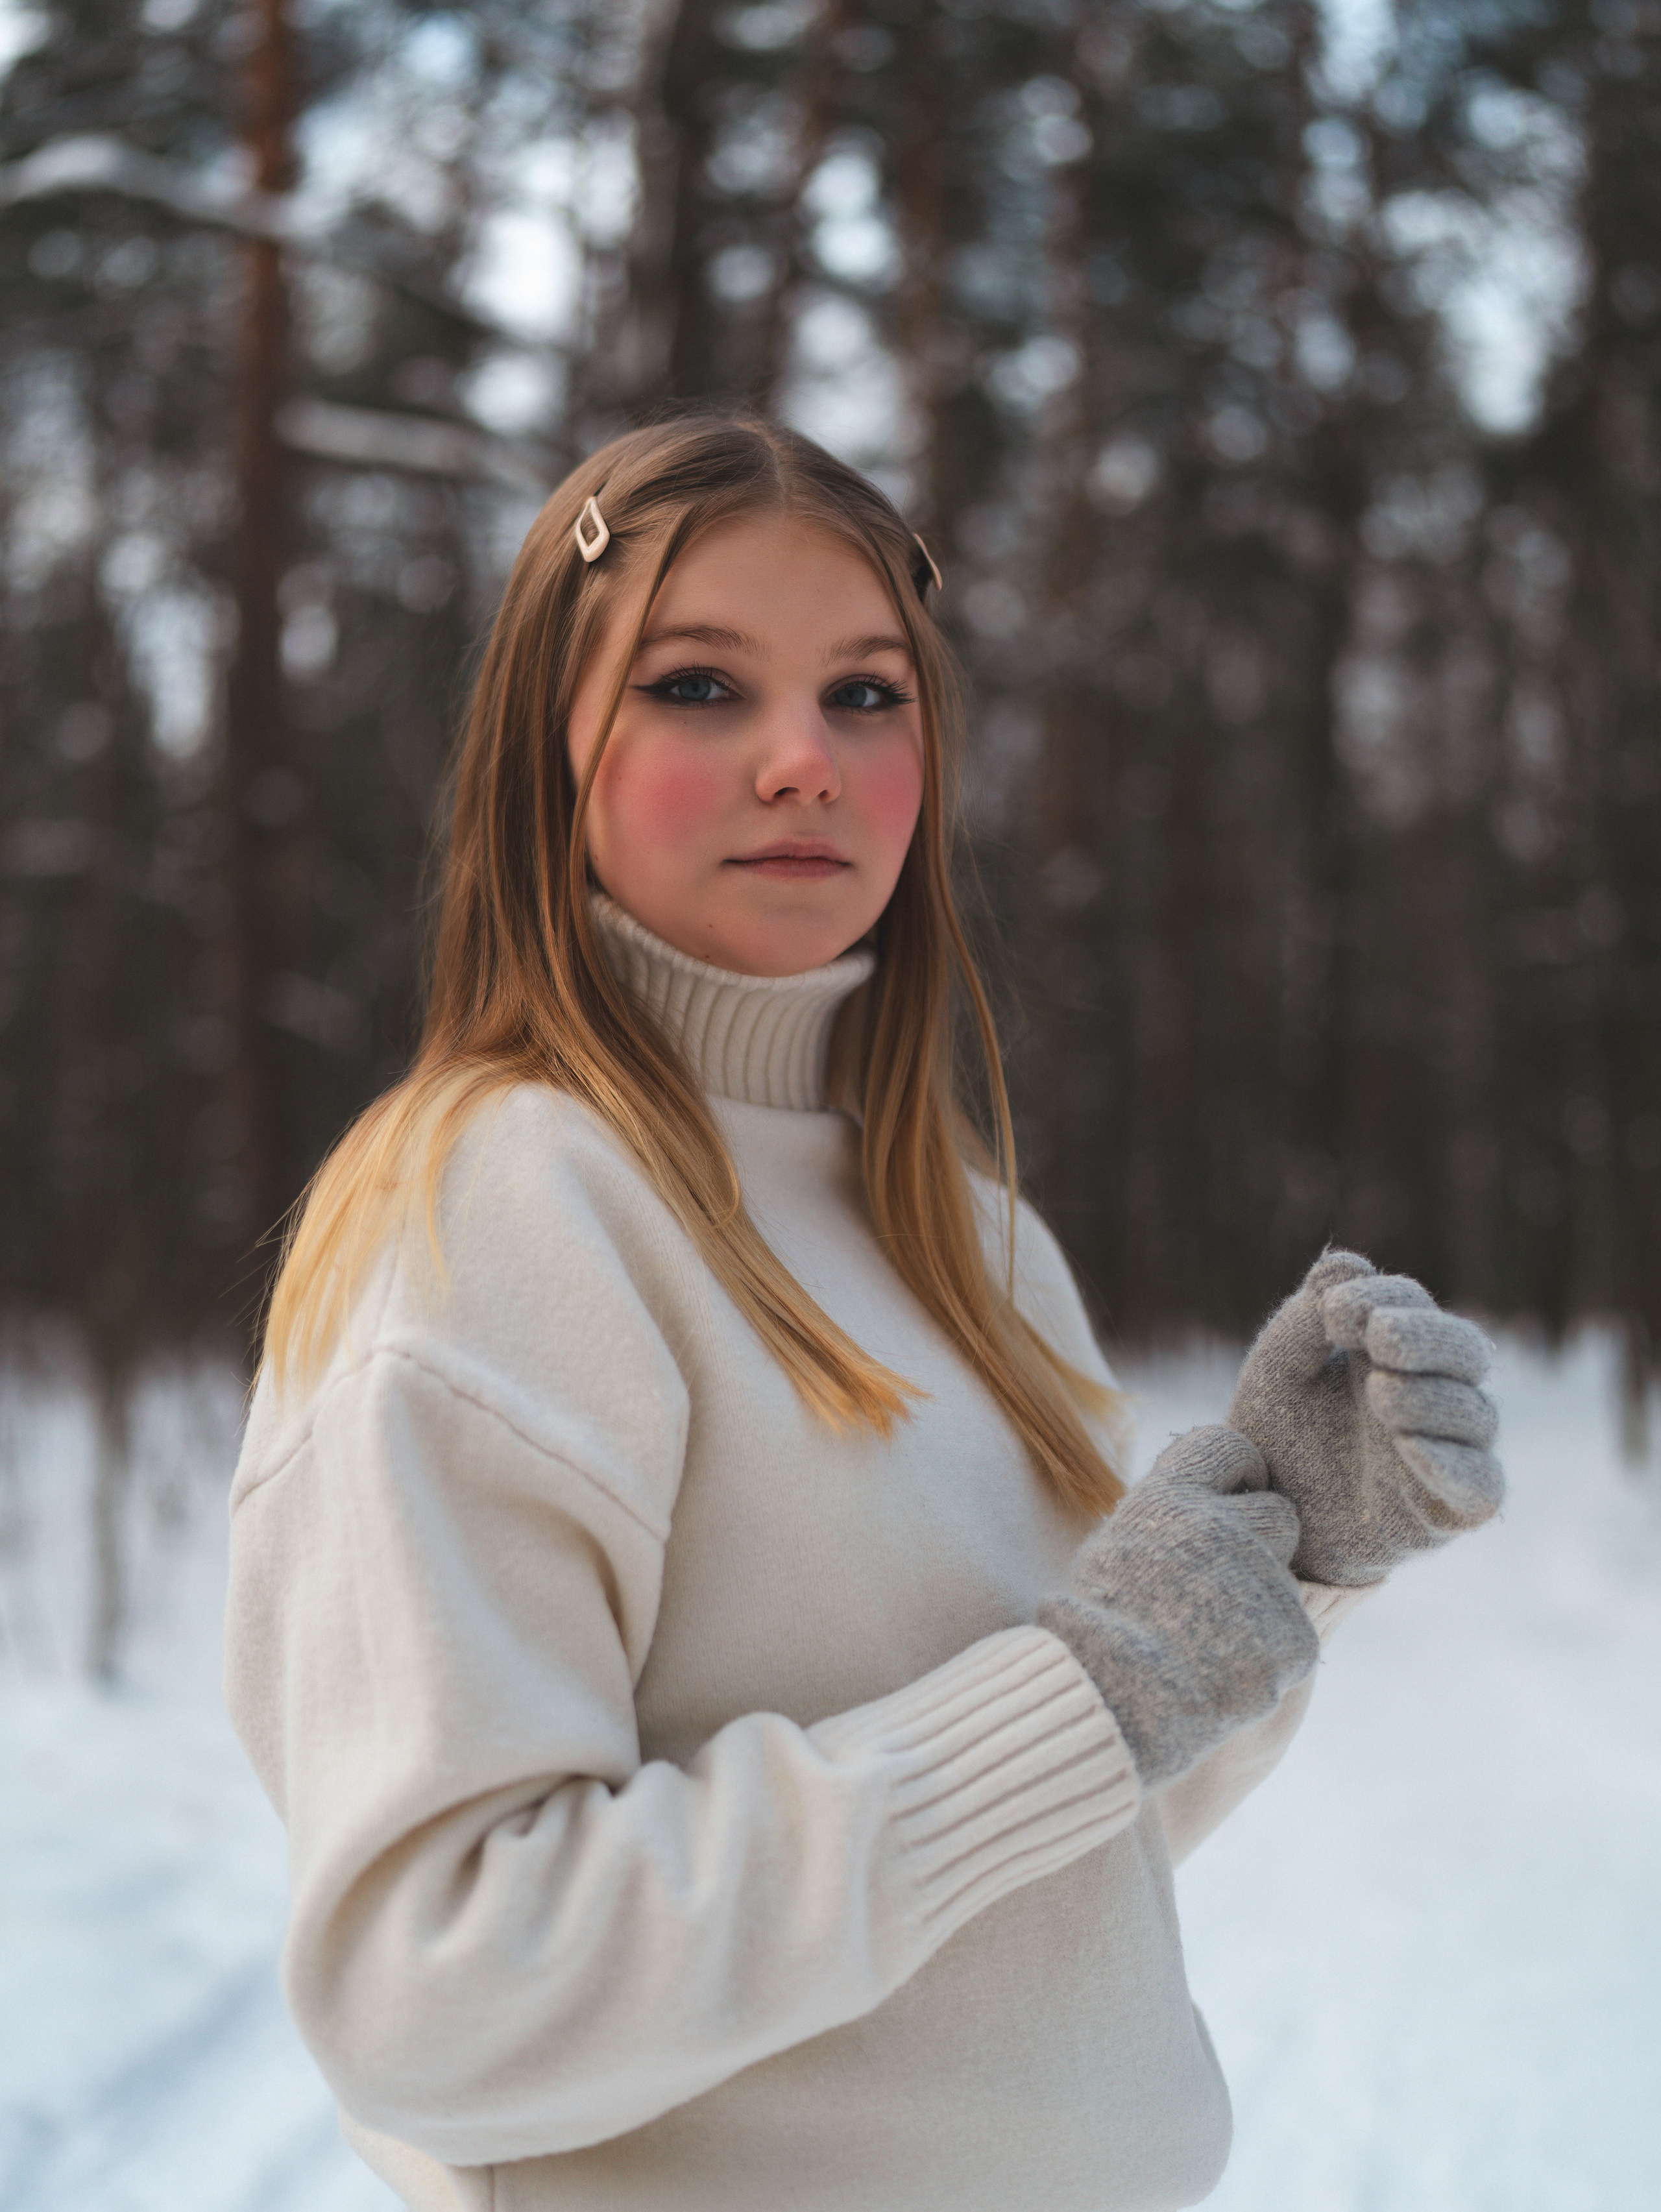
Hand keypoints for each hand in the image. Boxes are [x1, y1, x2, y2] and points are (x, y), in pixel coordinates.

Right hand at [1037, 1425, 1318, 1788]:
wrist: (1107, 1704)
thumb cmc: (1099, 1630)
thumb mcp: (1117, 1548)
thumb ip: (1168, 1519)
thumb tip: (1207, 1503)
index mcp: (1171, 1498)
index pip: (1229, 1447)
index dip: (1237, 1473)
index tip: (1229, 1501)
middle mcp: (1223, 1527)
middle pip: (1281, 1514)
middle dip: (1265, 1543)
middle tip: (1228, 1583)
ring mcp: (1262, 1582)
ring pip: (1284, 1585)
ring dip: (1261, 1608)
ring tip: (1209, 1644)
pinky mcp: (1292, 1636)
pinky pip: (1293, 1639)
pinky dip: (1269, 1659)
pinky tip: (1225, 1676)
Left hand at [1227, 1249, 1503, 1587]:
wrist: (1267, 1514)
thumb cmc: (1279, 1432)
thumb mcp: (1277, 1370)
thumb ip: (1305, 1319)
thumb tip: (1344, 1263)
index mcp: (1394, 1347)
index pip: (1410, 1304)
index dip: (1382, 1297)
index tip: (1333, 1310)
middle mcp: (1434, 1390)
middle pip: (1465, 1350)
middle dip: (1426, 1337)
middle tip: (1380, 1334)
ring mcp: (1451, 1448)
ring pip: (1474, 1412)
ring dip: (1428, 1397)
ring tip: (1378, 1393)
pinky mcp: (1454, 1506)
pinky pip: (1479, 1482)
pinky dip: (1450, 1463)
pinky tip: (1408, 1446)